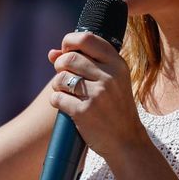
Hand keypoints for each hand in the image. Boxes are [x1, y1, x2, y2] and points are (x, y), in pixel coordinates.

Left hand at [48, 32, 148, 158]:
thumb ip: (84, 62)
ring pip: (61, 77)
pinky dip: (56, 100)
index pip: (87, 38)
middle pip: (70, 57)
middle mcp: (110, 76)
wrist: (126, 141)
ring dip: (58, 84)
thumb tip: (52, 53)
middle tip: (64, 75)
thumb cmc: (115, 107)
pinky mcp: (85, 112)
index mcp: (117, 64)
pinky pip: (57, 97)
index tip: (66, 51)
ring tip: (66, 92)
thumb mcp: (110, 80)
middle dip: (60, 65)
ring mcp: (98, 95)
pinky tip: (65, 105)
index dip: (69, 41)